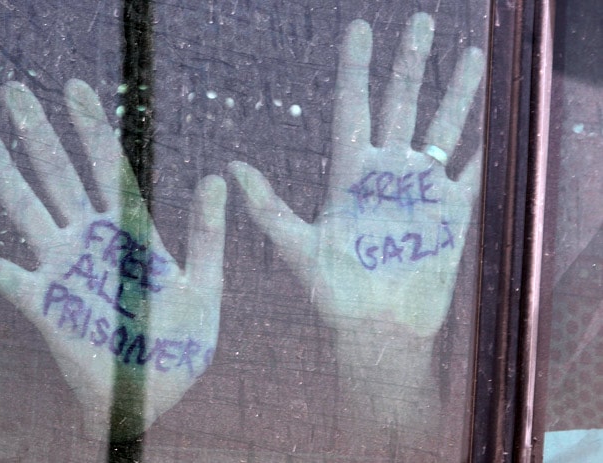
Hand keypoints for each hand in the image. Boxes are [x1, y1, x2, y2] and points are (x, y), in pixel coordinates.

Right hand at [0, 80, 226, 440]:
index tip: (76, 88)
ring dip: (3, 171)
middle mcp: (93, 241)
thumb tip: (215, 176)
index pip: (110, 168)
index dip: (92, 128)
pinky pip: (1, 273)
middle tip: (14, 89)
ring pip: (27, 208)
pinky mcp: (44, 303)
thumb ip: (207, 235)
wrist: (152, 395)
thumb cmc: (182, 344)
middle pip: (61, 174)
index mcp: (132, 233)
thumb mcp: (204, 286)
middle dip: (39, 133)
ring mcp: (65, 268)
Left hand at [229, 13, 483, 338]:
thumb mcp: (297, 246)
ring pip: (444, 127)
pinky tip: (495, 117)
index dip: (357, 68)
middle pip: (403, 104)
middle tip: (422, 21)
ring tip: (470, 54)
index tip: (360, 29)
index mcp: (351, 173)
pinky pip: (473, 170)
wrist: (378, 329)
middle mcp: (387, 172)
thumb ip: (267, 207)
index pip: (355, 106)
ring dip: (457, 92)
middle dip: (412, 63)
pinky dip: (485, 145)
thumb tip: (229, 168)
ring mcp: (422, 189)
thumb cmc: (335, 292)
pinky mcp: (452, 212)